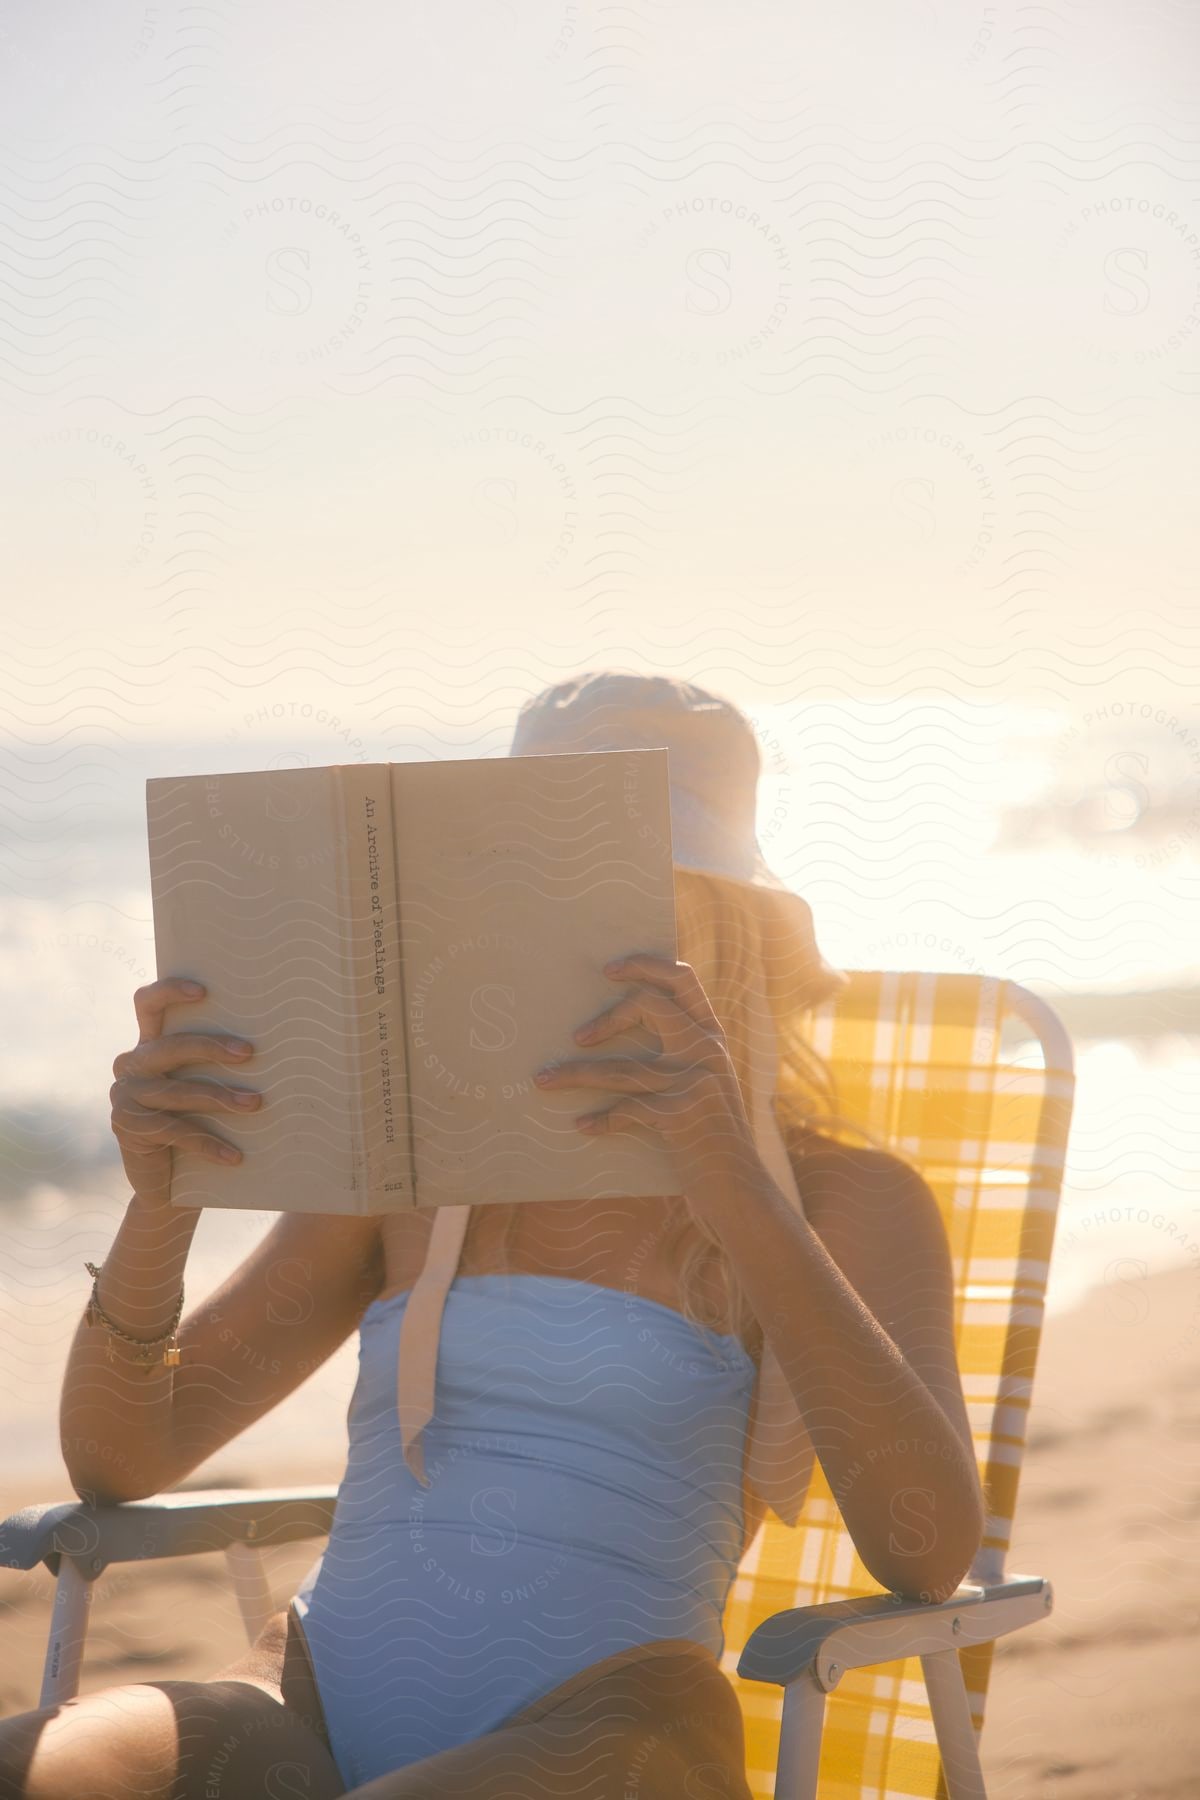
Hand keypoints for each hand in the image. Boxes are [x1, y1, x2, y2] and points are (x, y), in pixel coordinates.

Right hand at [110, 978, 261, 1207]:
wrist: (165, 1182)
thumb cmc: (196, 1125)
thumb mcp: (203, 1089)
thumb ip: (215, 1065)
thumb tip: (268, 1046)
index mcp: (149, 1046)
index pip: (148, 1004)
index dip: (169, 991)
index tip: (204, 992)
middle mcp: (130, 1065)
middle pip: (171, 1047)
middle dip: (212, 1048)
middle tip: (249, 1053)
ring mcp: (124, 1096)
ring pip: (178, 1092)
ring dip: (221, 1098)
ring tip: (256, 1104)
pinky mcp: (126, 1127)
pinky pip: (175, 1131)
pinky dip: (209, 1144)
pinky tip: (236, 1156)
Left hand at [532, 952, 766, 1210]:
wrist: (740, 1190)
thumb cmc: (712, 1138)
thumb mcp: (707, 1085)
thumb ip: (681, 1054)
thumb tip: (618, 1027)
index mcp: (712, 1037)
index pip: (683, 978)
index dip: (644, 965)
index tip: (608, 970)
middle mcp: (707, 1051)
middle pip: (651, 1006)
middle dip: (607, 1017)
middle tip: (577, 1036)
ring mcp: (695, 1082)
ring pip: (621, 1068)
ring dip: (575, 1075)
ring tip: (544, 1081)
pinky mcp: (680, 1116)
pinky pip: (625, 1110)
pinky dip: (600, 1119)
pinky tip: (582, 1126)